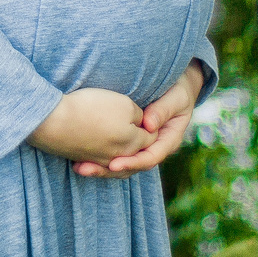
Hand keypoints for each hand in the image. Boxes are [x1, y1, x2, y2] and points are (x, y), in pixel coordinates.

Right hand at [26, 87, 151, 164]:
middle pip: (135, 151)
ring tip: (116, 138)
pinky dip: (102, 157)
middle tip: (136, 126)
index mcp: (134, 143)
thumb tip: (142, 122)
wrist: (55, 121)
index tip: (146, 114)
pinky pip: (98, 161)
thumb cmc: (93, 109)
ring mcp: (99, 161)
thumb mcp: (125, 104)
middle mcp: (119, 157)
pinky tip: (97, 147)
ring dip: (119, 152)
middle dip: (138, 140)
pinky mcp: (82, 159)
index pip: (151, 137)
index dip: (150, 124)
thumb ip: (140, 115)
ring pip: (117, 158)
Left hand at [75, 61, 204, 178]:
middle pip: (132, 166)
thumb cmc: (177, 90)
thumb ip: (163, 109)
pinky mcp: (129, 141)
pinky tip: (80, 158)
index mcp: (167, 141)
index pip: (149, 158)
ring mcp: (141, 146)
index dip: (131, 162)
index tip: (113, 164)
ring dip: (100, 168)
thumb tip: (148, 125)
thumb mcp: (175, 97)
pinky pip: (115, 154)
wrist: (176, 86)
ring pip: (122, 164)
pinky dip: (99, 157)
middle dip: (109, 170)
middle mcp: (154, 148)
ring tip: (79, 167)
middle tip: (87, 169)